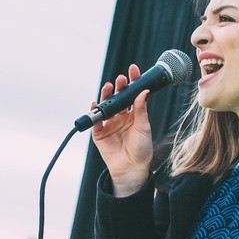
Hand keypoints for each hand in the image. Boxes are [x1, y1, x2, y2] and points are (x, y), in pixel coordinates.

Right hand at [91, 64, 152, 196]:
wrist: (132, 169)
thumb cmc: (142, 149)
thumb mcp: (144, 127)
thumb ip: (141, 110)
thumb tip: (144, 91)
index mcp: (133, 114)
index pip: (132, 94)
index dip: (132, 81)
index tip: (133, 69)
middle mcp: (121, 116)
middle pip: (117, 98)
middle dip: (118, 87)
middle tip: (120, 79)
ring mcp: (109, 124)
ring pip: (105, 106)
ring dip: (106, 96)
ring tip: (108, 87)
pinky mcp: (99, 133)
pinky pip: (95, 121)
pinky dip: (94, 112)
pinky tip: (95, 104)